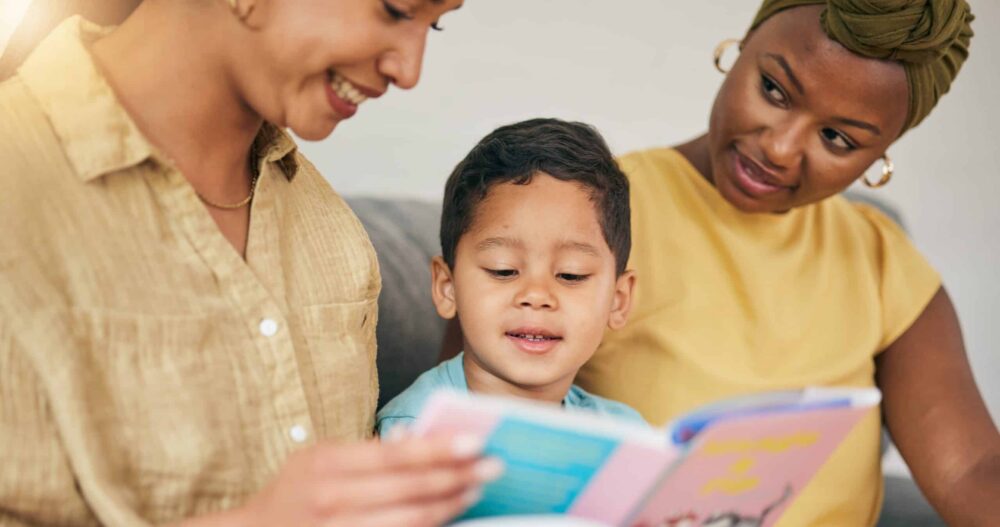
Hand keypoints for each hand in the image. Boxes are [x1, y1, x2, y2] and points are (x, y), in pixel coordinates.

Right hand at [182, 435, 501, 526]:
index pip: (394, 455)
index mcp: (326, 464)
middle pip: (410, 490)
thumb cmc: (295, 492)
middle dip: (457, 476)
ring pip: (411, 521)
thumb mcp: (320, 458)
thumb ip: (367, 452)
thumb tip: (422, 439)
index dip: (438, 449)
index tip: (475, 440)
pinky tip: (449, 516)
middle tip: (492, 466)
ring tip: (476, 489)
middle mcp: (332, 500)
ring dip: (450, 504)